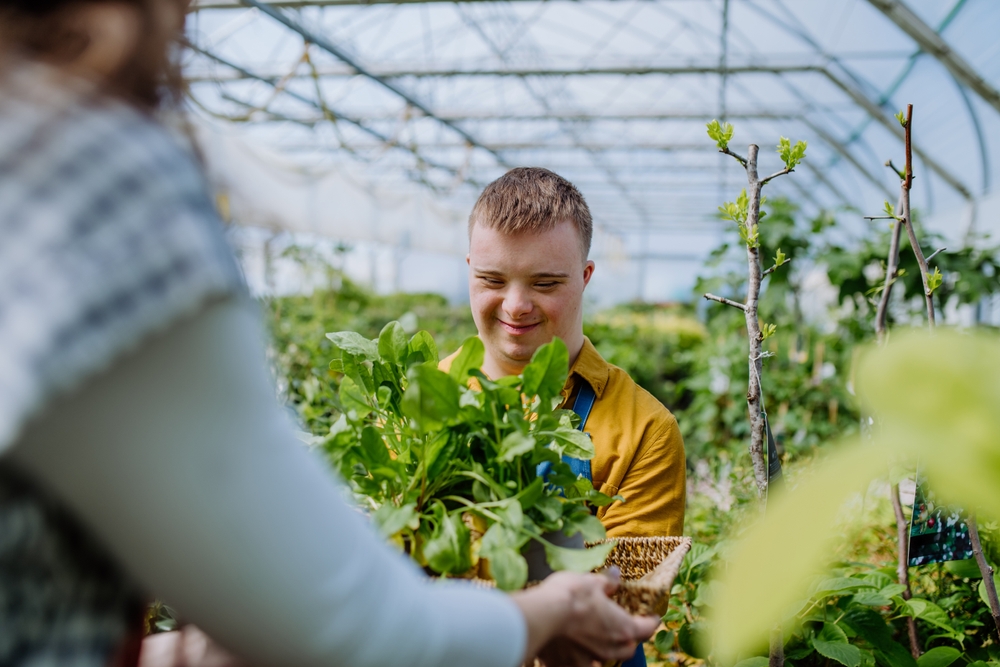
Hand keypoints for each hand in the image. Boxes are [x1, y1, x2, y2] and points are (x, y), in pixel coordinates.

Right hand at [511, 568, 658, 663]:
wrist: (541, 615)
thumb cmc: (570, 596)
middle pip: (628, 649)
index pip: (647, 628)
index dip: (651, 621)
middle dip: (628, 640)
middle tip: (622, 628)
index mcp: (622, 628)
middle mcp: (609, 649)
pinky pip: (580, 665)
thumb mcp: (591, 582)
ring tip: (596, 641)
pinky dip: (580, 659)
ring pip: (604, 660)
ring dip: (604, 652)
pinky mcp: (567, 665)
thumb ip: (606, 583)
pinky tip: (573, 649)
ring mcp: (588, 661)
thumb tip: (615, 576)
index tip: (651, 616)